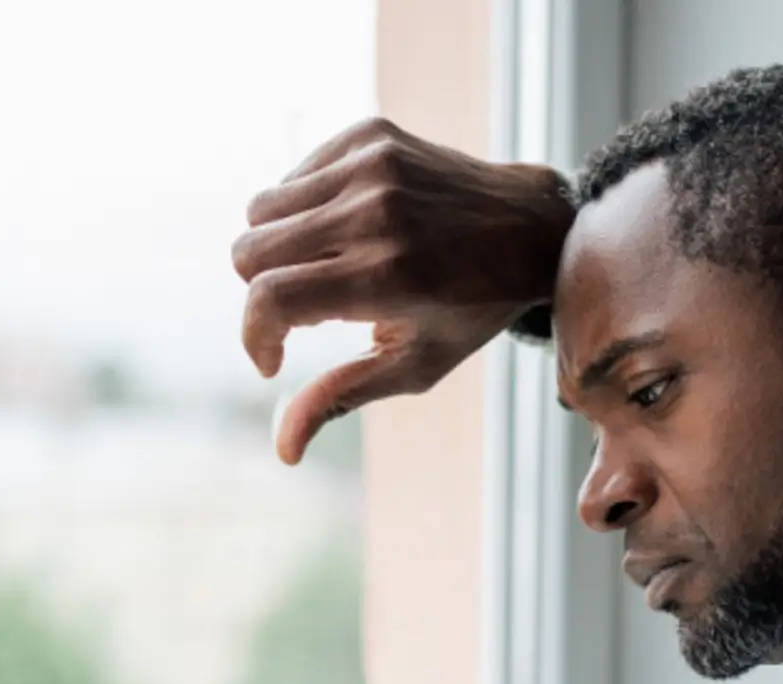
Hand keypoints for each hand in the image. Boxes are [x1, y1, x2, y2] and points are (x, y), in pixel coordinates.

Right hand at [232, 117, 573, 463]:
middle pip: (250, 251)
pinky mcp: (371, 134)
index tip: (273, 359)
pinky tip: (347, 229)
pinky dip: (304, 208)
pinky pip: (293, 175)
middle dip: (261, 291)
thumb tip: (283, 451)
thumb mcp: (416, 365)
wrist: (532, 226)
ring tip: (328, 267)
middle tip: (306, 309)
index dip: (255, 336)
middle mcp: (375, 213)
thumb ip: (342, 398)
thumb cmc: (472, 310)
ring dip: (278, 247)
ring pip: (261, 209)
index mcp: (387, 277)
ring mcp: (372, 166)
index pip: (269, 299)